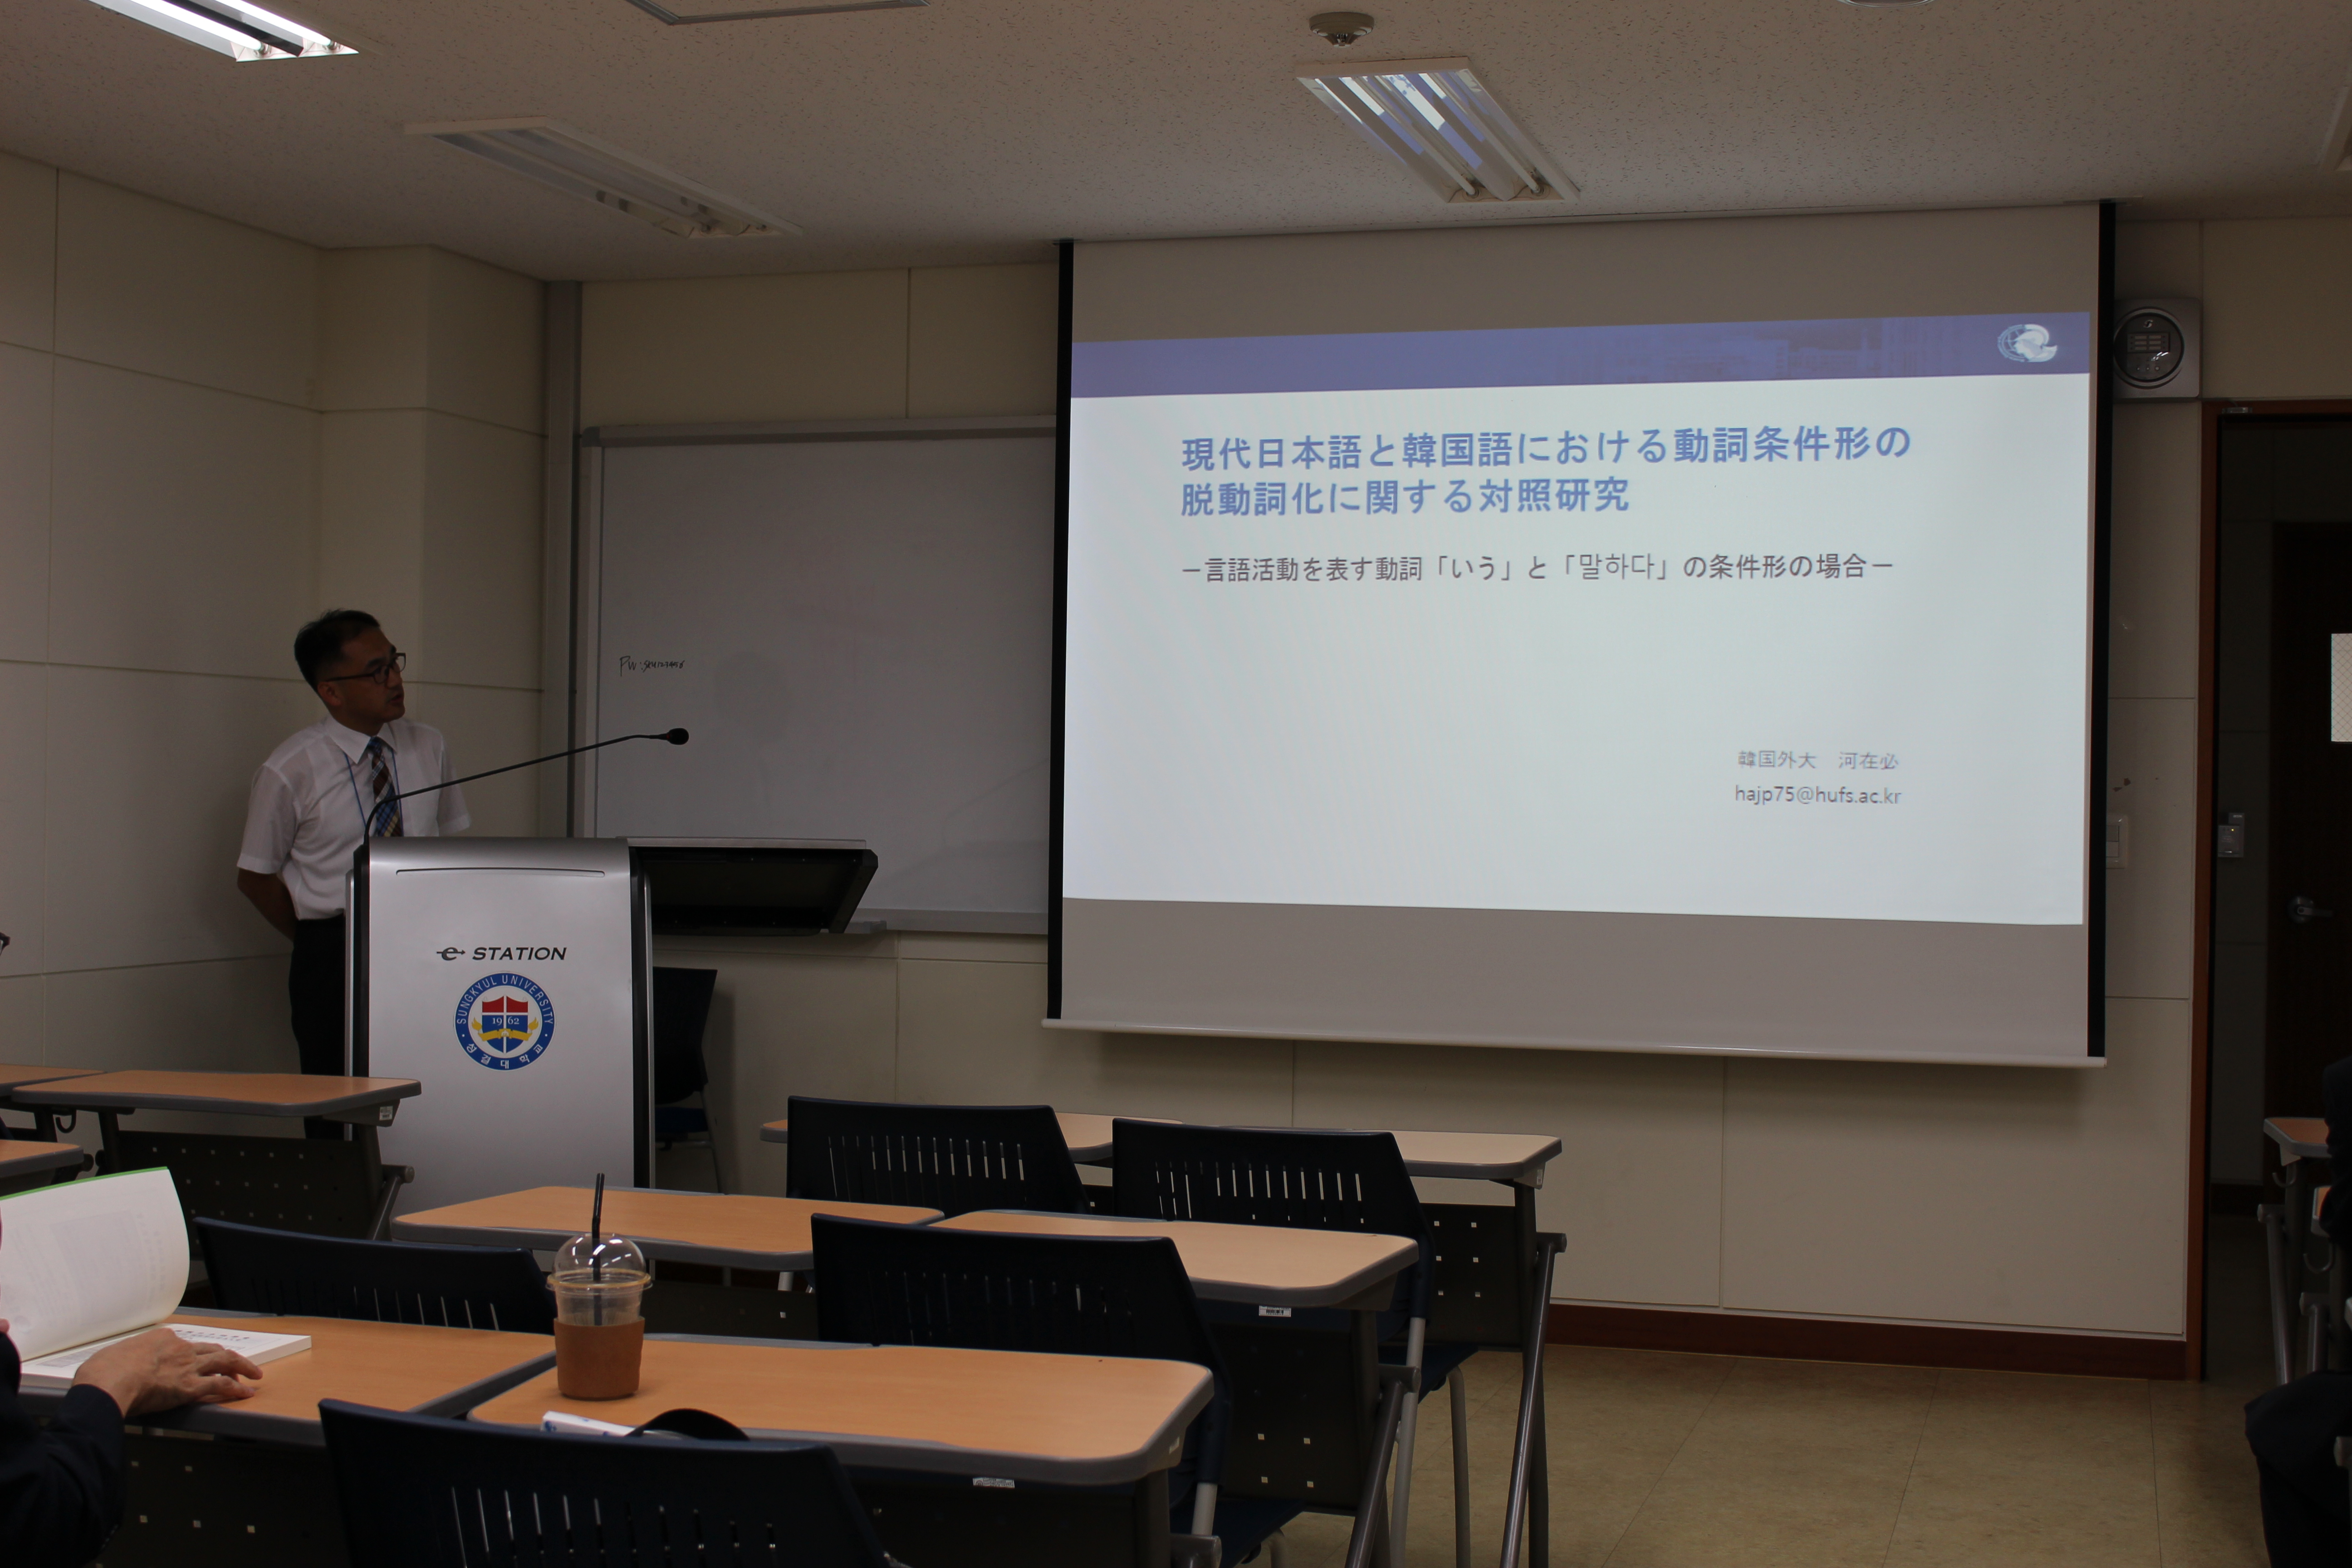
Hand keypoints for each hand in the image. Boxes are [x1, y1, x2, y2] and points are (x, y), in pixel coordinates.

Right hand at [70, 1327, 261, 1417]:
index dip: (191, 1353)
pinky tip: (245, 1393)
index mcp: (159, 1339)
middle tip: (237, 1364)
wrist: (107, 1382)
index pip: (183, 1345)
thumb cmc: (102, 1372)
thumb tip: (115, 1366)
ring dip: (242, 1368)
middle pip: (210, 1349)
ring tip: (253, 1375)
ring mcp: (187, 1366)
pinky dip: (236, 1388)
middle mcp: (179, 1348)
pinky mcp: (190, 1386)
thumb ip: (123, 1359)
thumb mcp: (111, 1356)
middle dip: (226, 1357)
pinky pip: (221, 1385)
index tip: (194, 1360)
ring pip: (224, 1362)